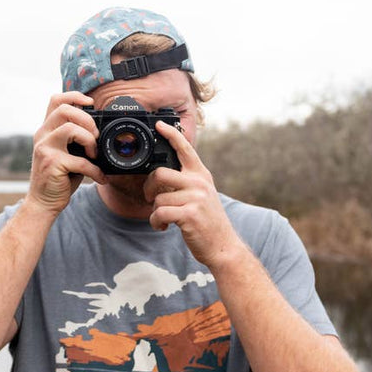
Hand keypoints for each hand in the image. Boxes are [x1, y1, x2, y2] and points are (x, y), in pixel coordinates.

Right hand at [25, 92, 107, 215]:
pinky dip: (95, 170)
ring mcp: (45, 148)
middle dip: (87, 119)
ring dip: (89, 140)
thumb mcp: (65, 152)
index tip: (91, 103)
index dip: (74, 96)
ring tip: (95, 154)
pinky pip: (80, 161)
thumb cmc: (59, 177)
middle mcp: (42, 135)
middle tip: (95, 136)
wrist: (43, 202)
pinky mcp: (52, 164)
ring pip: (70, 128)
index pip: (56, 100)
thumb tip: (100, 129)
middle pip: (64, 110)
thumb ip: (75, 139)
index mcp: (46, 129)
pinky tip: (100, 177)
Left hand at [143, 120, 245, 269]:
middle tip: (150, 198)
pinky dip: (156, 222)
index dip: (170, 135)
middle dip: (149, 188)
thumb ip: (187, 181)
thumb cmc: (208, 221)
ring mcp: (195, 198)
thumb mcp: (203, 194)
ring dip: (155, 212)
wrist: (223, 245)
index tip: (159, 125)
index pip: (185, 149)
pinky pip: (159, 213)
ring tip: (164, 220)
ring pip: (158, 199)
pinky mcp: (189, 215)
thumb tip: (162, 175)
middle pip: (160, 174)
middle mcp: (199, 183)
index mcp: (201, 175)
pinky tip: (164, 227)